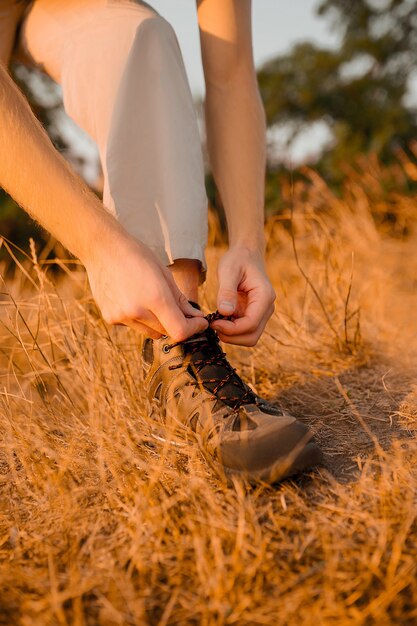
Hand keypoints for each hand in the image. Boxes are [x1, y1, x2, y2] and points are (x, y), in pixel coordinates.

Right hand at [84, 232, 207, 339]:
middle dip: (177, 324)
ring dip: (158, 323)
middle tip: (179, 310)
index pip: (179, 331)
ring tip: (150, 300)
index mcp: (155, 298)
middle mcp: (137, 311)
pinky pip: (134, 326)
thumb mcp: (164, 274)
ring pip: (150, 332)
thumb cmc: (137, 256)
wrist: (102, 249)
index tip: (199, 322)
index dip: (193, 329)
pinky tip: (133, 298)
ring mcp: (121, 317)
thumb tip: (195, 317)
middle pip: (166, 332)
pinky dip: (139, 318)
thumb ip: (181, 300)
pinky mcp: (110, 318)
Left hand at [210, 246, 275, 345]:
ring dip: (231, 336)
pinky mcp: (254, 315)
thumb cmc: (238, 260)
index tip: (213, 323)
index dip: (231, 329)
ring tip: (216, 322)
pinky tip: (220, 319)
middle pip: (252, 336)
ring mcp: (262, 313)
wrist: (246, 254)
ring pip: (249, 337)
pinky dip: (232, 331)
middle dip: (231, 336)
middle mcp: (267, 308)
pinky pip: (245, 331)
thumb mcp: (229, 271)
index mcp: (264, 297)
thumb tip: (225, 312)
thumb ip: (227, 291)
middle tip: (213, 325)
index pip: (250, 324)